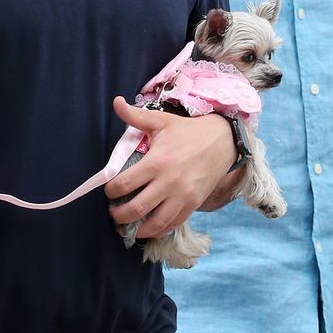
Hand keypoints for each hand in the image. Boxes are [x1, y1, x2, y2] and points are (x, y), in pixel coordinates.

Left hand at [104, 101, 234, 239]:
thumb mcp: (161, 121)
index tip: (109, 191)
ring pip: (155, 223)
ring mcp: (182, 196)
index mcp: (157, 162)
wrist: (223, 141)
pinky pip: (173, 224)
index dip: (111, 191)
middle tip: (113, 213)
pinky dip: (158, 230)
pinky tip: (148, 228)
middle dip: (119, 215)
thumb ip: (135, 116)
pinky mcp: (193, 204)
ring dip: (137, 229)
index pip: (124, 184)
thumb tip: (116, 102)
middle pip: (136, 208)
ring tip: (127, 226)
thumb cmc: (188, 131)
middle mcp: (169, 182)